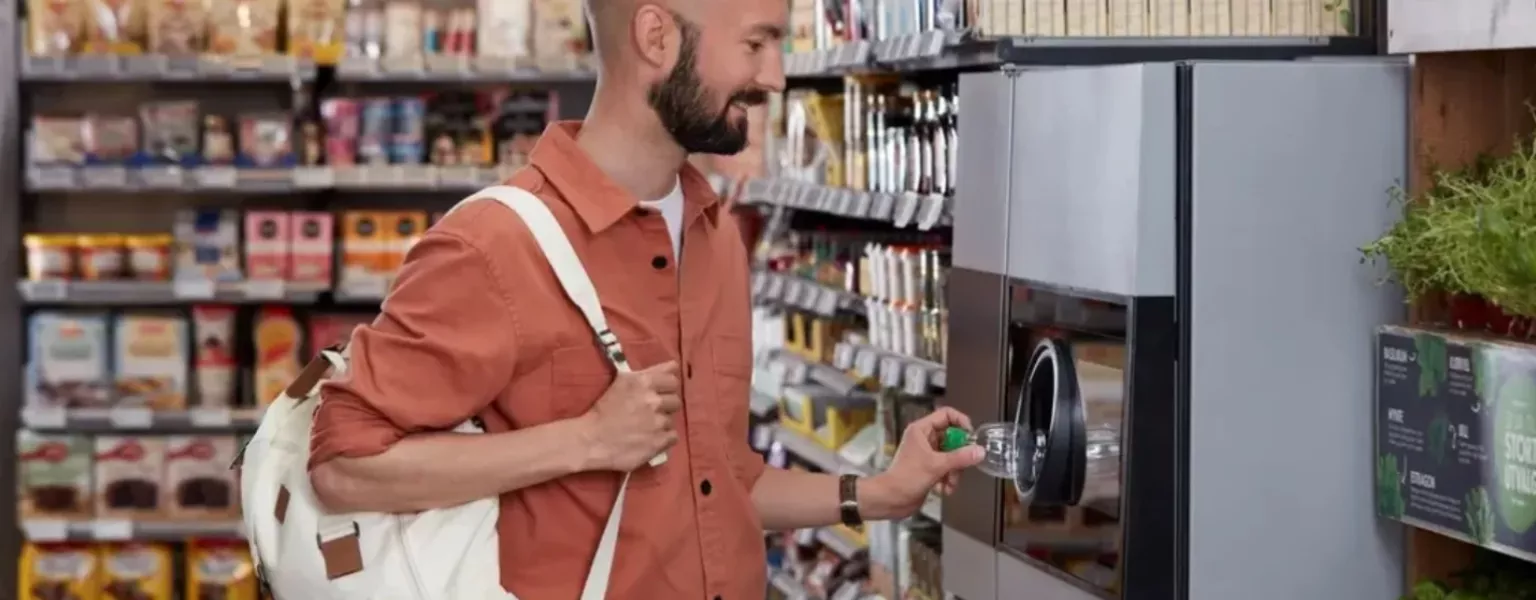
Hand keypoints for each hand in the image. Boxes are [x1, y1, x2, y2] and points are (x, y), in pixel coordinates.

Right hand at [579, 361, 681, 471]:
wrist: (590, 440)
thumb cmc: (602, 410)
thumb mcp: (622, 382)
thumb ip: (650, 372)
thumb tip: (674, 365)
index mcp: (644, 382)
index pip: (673, 380)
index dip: (666, 388)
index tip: (658, 394)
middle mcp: (654, 400)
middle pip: (675, 401)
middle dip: (664, 406)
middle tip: (648, 413)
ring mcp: (658, 422)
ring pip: (671, 420)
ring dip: (661, 423)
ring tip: (644, 428)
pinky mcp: (659, 441)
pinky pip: (672, 437)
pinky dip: (663, 438)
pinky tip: (649, 439)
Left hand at [862, 407, 984, 519]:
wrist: (891, 499)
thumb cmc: (906, 478)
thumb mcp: (937, 465)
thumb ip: (960, 458)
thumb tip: (979, 451)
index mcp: (921, 430)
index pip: (946, 414)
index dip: (961, 421)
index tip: (971, 436)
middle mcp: (925, 439)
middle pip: (953, 438)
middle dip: (959, 455)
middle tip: (962, 465)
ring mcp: (927, 454)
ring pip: (952, 455)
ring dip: (955, 471)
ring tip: (950, 483)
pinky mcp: (929, 468)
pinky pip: (947, 468)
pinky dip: (949, 479)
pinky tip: (944, 489)